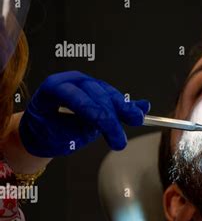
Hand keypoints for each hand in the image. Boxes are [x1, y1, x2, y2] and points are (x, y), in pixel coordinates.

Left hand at [19, 71, 149, 156]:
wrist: (39, 130)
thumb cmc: (44, 132)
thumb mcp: (59, 135)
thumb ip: (84, 129)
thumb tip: (110, 127)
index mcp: (54, 88)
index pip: (79, 98)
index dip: (97, 114)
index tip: (110, 130)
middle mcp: (71, 81)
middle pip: (97, 94)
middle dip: (113, 117)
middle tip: (121, 139)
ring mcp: (85, 83)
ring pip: (109, 94)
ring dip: (125, 109)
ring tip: (137, 120)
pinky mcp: (97, 89)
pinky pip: (114, 96)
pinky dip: (127, 104)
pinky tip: (143, 107)